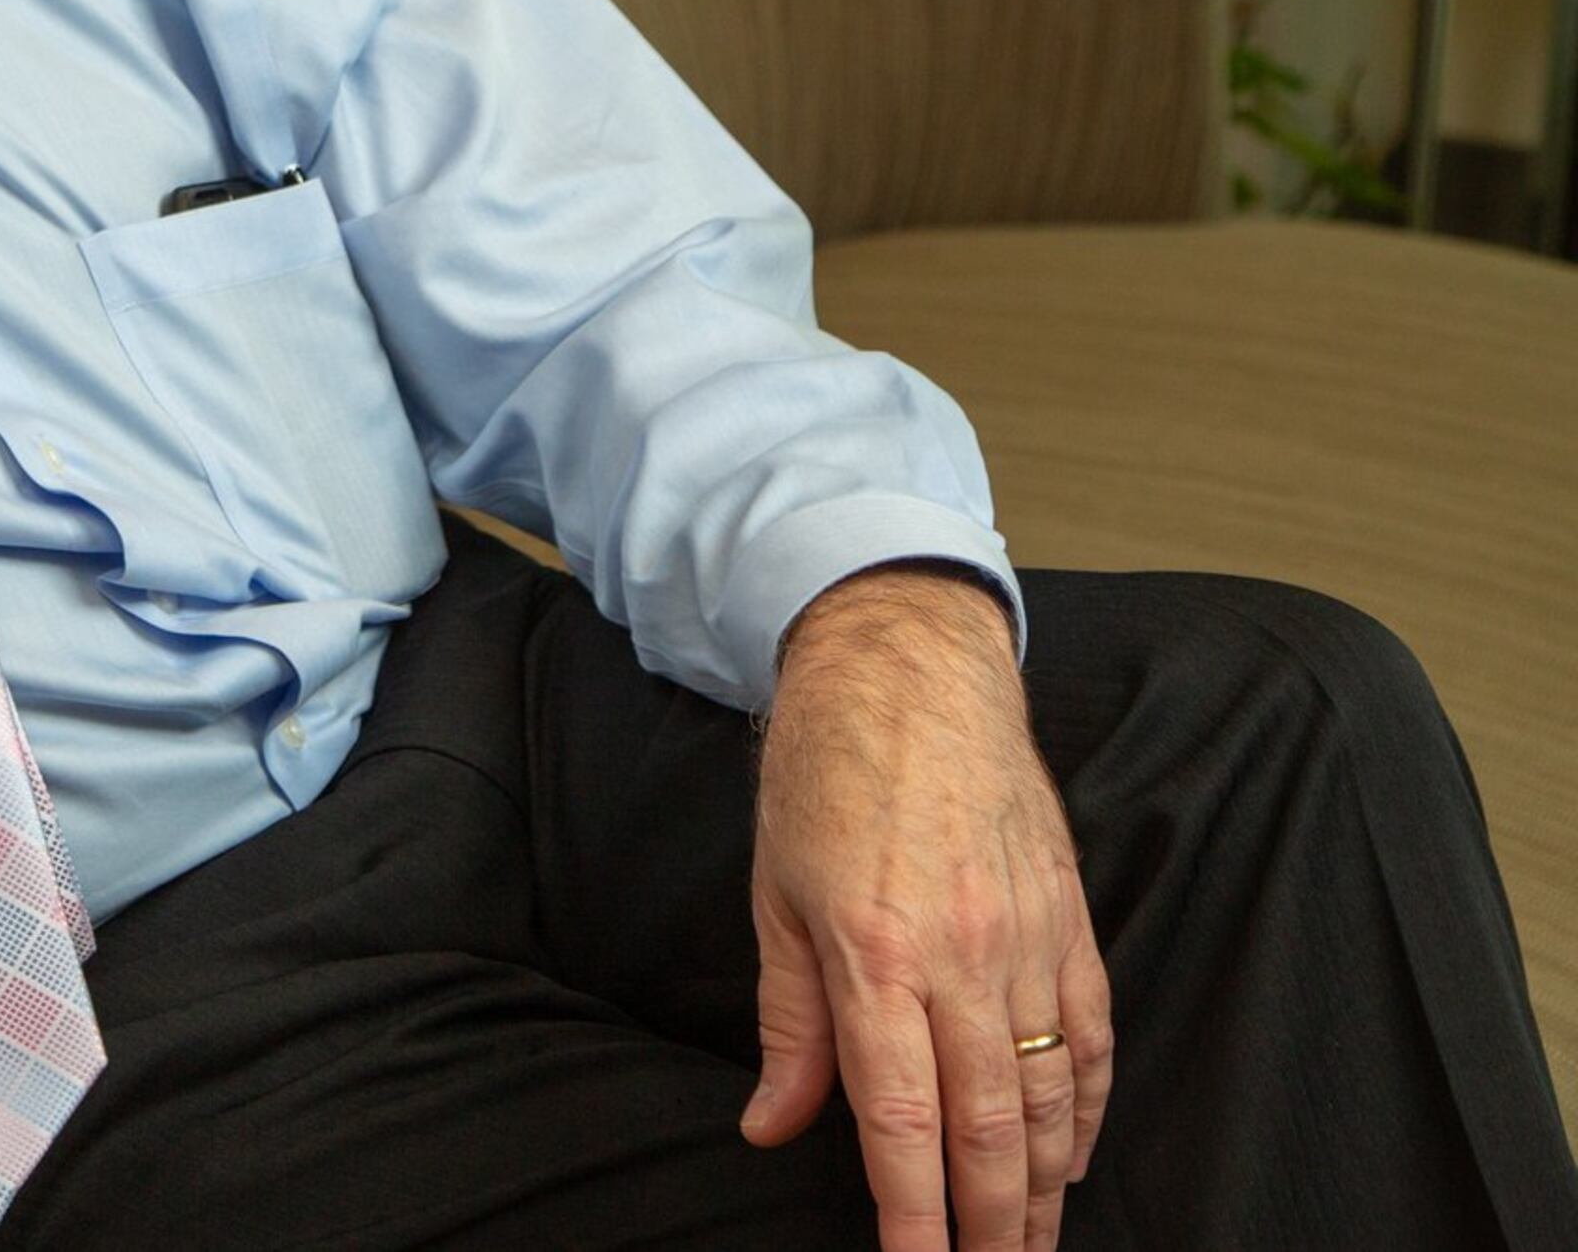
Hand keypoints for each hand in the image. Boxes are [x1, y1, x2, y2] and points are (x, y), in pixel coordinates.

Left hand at [744, 568, 1113, 1251]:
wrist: (907, 672)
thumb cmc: (824, 776)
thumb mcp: (775, 897)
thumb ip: (788, 1024)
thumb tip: (773, 1126)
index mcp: (875, 953)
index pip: (902, 1119)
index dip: (913, 1212)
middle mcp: (960, 955)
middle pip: (989, 1126)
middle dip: (992, 1224)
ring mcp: (1025, 937)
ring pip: (1052, 1094)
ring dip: (1045, 1185)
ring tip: (1031, 1243)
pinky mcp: (1069, 916)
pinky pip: (1093, 1034)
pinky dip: (1089, 1108)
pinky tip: (1073, 1158)